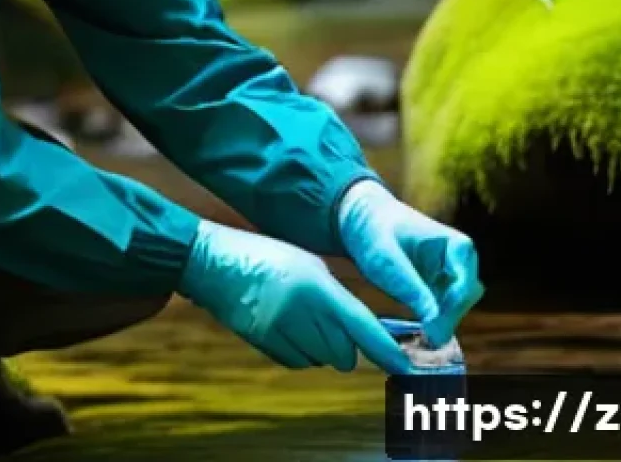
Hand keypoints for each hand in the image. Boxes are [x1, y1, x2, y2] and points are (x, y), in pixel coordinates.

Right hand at [177, 219, 411, 374]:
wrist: (215, 263)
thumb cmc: (268, 256)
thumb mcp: (308, 265)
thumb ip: (336, 297)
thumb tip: (360, 331)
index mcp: (315, 285)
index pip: (360, 325)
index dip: (386, 349)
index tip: (405, 365)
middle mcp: (299, 311)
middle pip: (343, 352)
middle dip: (346, 344)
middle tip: (332, 322)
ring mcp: (278, 331)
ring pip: (321, 359)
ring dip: (321, 347)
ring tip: (303, 317)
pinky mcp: (263, 344)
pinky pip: (297, 361)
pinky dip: (300, 351)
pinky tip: (286, 326)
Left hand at [337, 180, 482, 347]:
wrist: (362, 222)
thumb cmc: (375, 232)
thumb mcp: (387, 259)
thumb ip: (411, 287)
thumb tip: (434, 321)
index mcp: (457, 246)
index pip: (465, 284)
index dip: (452, 308)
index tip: (431, 326)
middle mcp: (460, 261)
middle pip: (465, 299)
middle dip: (447, 318)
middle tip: (426, 339)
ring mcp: (450, 276)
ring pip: (456, 308)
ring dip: (441, 323)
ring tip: (420, 340)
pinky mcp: (437, 288)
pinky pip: (443, 311)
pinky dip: (433, 322)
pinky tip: (418, 334)